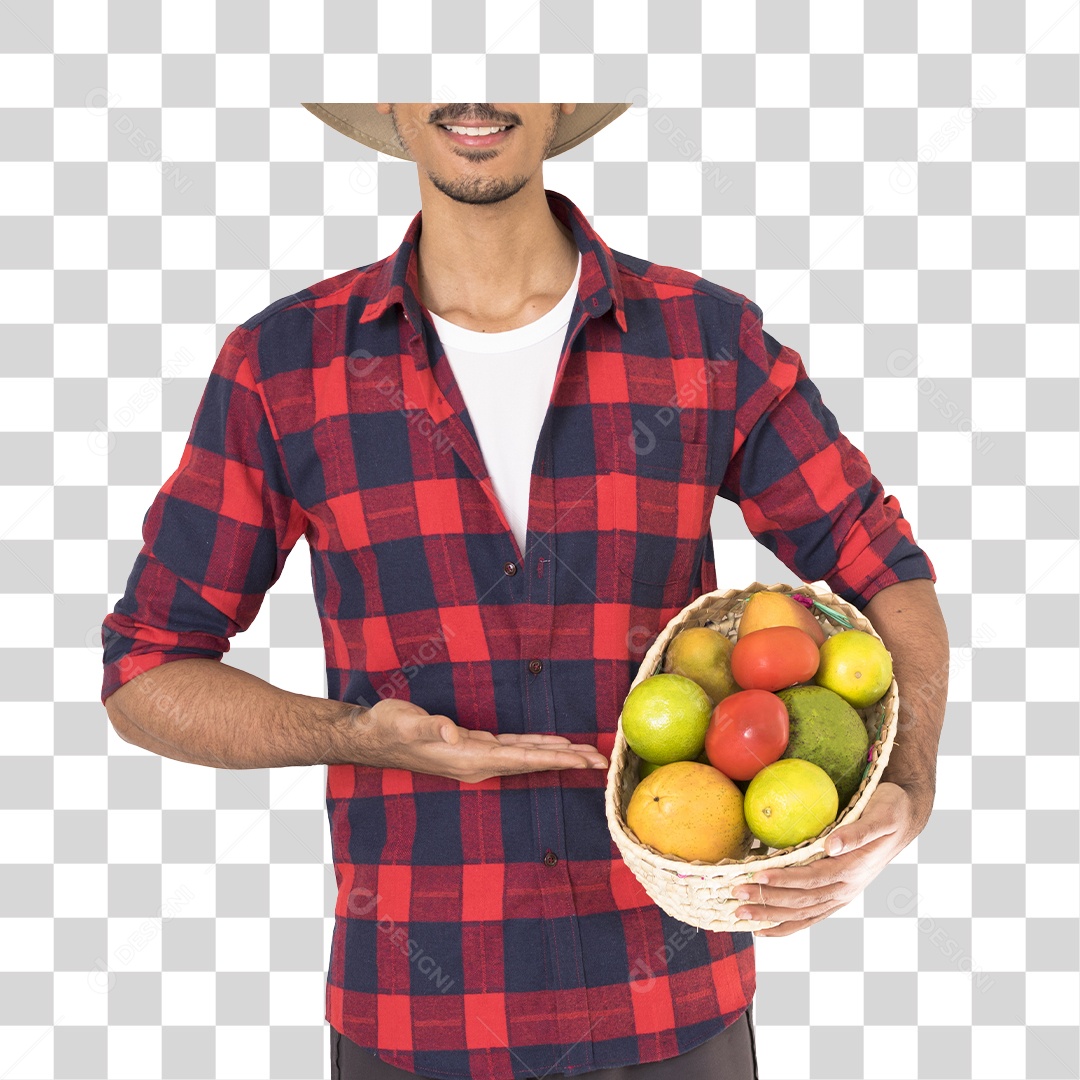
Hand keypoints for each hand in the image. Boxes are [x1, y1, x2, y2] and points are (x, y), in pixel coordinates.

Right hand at [359, 698, 608, 783]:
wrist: (370, 736)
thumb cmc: (387, 728)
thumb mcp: (405, 723)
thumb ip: (429, 728)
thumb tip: (450, 731)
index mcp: (468, 758)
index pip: (521, 758)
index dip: (553, 758)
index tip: (582, 760)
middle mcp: (477, 763)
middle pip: (531, 762)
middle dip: (566, 761)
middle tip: (602, 762)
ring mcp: (476, 758)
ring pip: (526, 757)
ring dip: (556, 755)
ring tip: (586, 756)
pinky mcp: (472, 748)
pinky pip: (514, 750)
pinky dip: (537, 747)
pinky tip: (551, 745)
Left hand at [734, 782, 930, 936]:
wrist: (903, 821)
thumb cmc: (890, 811)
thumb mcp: (881, 815)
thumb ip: (858, 832)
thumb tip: (832, 844)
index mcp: (853, 868)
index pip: (812, 878)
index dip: (785, 879)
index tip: (758, 874)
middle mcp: (846, 888)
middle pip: (801, 900)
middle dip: (767, 899)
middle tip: (735, 895)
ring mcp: (842, 895)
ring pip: (802, 912)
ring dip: (770, 914)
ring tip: (739, 913)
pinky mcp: (837, 896)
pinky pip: (810, 916)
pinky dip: (786, 925)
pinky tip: (764, 929)